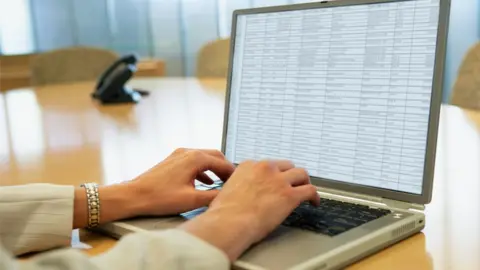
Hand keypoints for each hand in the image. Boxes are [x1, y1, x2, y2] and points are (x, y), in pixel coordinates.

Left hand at [127, 148, 234, 215]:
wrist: (134, 196)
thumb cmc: (159, 198)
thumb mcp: (191, 200)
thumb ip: (213, 196)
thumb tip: (227, 196)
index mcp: (195, 158)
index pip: (222, 162)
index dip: (233, 173)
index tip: (241, 181)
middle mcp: (187, 152)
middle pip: (214, 155)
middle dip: (225, 167)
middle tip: (234, 180)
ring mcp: (178, 155)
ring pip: (203, 158)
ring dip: (214, 168)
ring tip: (223, 182)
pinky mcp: (171, 161)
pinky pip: (193, 162)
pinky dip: (203, 170)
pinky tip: (205, 182)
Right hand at [180, 160, 319, 260]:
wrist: (229, 222)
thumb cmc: (224, 213)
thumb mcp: (228, 189)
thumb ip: (239, 186)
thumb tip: (242, 194)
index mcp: (249, 166)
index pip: (268, 165)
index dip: (274, 174)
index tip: (275, 180)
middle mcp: (265, 168)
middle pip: (286, 166)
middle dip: (290, 175)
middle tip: (293, 183)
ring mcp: (279, 180)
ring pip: (301, 174)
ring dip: (304, 182)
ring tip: (306, 189)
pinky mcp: (290, 195)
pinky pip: (309, 190)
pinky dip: (314, 196)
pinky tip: (314, 202)